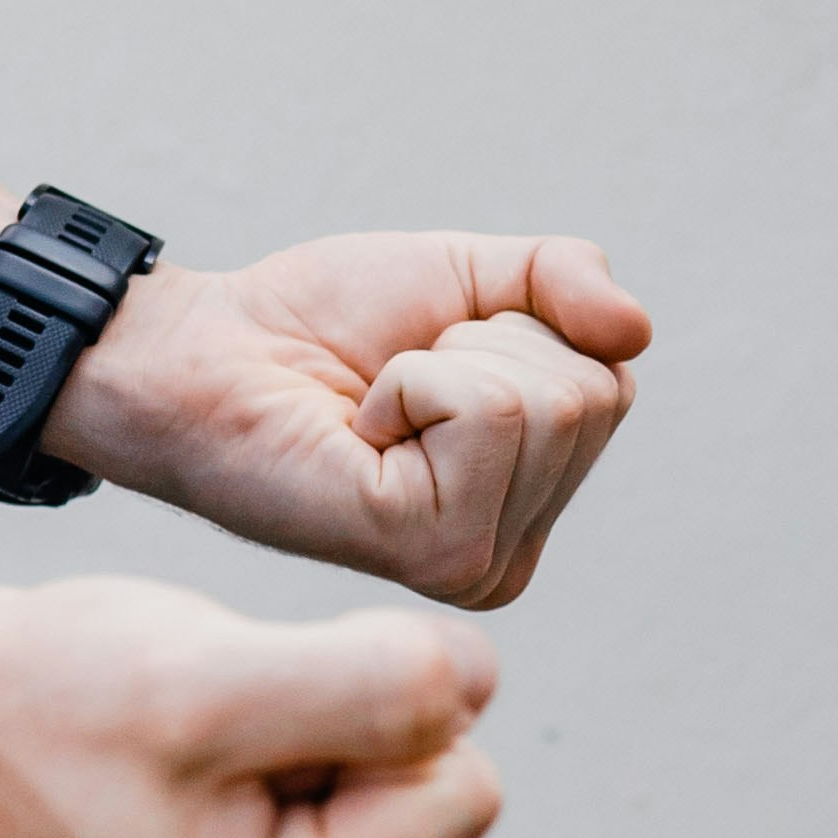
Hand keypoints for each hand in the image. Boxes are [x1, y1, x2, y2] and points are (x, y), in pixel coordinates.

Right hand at [0, 575, 507, 837]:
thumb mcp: (215, 678)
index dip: (362, 716)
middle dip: (344, 735)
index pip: (462, 792)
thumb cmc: (51, 696)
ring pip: (413, 790)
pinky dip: (303, 751)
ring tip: (195, 755)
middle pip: (446, 799)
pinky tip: (203, 770)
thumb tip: (481, 690)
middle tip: (206, 741)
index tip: (230, 729)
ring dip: (319, 737)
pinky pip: (374, 799)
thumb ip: (384, 686)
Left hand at [55, 233, 650, 608]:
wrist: (200, 351)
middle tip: (393, 380)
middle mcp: (513, 551)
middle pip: (594, 394)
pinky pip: (488, 411)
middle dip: (488, 343)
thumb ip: (565, 281)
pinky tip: (360, 429)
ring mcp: (478, 560)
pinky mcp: (433, 549)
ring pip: (549, 400)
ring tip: (373, 404)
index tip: (425, 359)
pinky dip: (415, 381)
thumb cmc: (315, 325)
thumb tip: (637, 329)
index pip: (612, 382)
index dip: (518, 329)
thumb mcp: (467, 276)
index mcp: (530, 501)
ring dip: (444, 362)